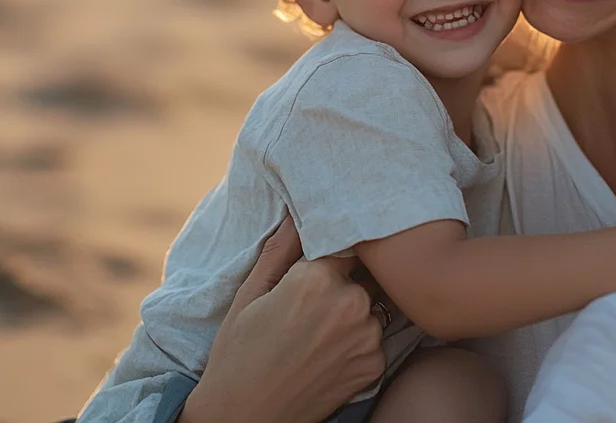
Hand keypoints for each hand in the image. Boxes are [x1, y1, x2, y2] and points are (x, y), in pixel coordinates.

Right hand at [180, 215, 385, 422]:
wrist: (245, 416)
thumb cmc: (238, 353)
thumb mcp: (250, 293)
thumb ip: (280, 249)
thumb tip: (296, 214)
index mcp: (317, 277)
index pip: (346, 242)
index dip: (334, 250)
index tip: (322, 261)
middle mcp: (350, 303)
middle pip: (365, 273)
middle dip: (348, 279)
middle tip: (316, 301)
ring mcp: (368, 336)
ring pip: (373, 305)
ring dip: (356, 311)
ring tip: (319, 331)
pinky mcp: (375, 365)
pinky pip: (376, 338)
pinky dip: (359, 341)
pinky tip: (328, 353)